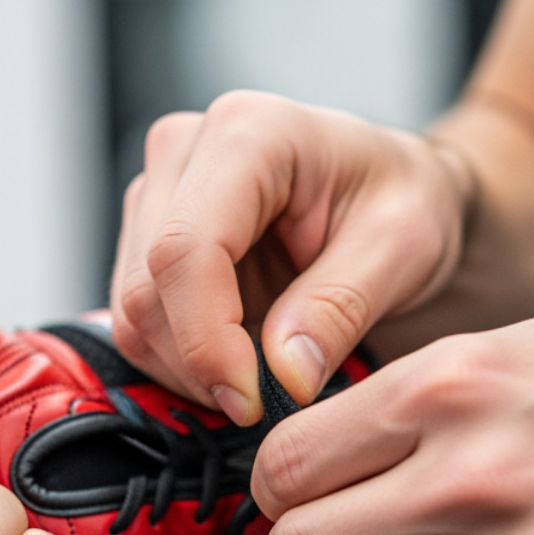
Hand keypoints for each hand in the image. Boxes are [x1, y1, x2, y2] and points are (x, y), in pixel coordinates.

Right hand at [108, 90, 470, 423]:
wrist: (392, 193)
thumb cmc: (403, 199)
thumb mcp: (403, 247)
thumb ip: (341, 307)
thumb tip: (284, 376)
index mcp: (248, 133)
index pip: (185, 249)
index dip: (206, 338)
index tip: (251, 400)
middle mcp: (183, 153)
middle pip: (146, 288)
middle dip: (200, 365)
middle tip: (268, 401)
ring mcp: (156, 196)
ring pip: (130, 314)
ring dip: (189, 369)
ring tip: (265, 374)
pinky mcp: (145, 240)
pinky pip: (137, 325)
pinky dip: (182, 364)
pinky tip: (239, 360)